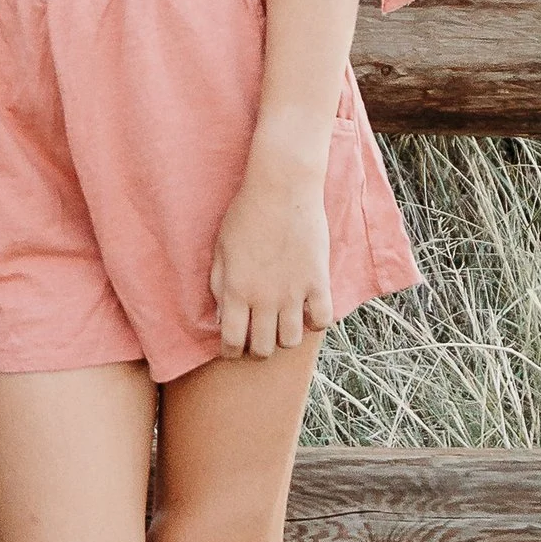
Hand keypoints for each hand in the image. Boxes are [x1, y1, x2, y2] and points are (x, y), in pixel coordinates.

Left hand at [208, 157, 334, 358]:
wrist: (282, 189)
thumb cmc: (245, 215)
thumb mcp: (220, 249)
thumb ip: (218, 285)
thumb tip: (221, 318)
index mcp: (236, 290)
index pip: (232, 341)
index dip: (231, 352)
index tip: (233, 348)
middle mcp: (264, 298)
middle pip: (263, 348)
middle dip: (258, 349)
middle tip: (258, 338)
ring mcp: (294, 292)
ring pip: (291, 341)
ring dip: (285, 338)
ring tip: (282, 325)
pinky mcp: (318, 281)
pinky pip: (322, 320)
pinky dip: (315, 322)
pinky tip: (307, 311)